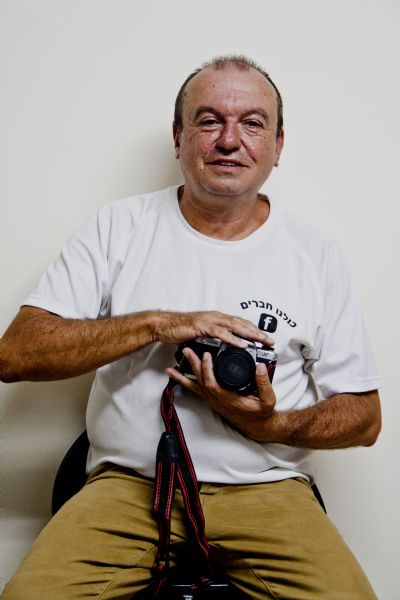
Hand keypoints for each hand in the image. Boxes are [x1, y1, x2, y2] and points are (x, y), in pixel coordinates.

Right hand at [155, 310, 273, 347]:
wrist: (164, 325)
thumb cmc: (180, 330)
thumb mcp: (200, 334)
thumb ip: (211, 339)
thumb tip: (220, 347)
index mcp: (217, 319)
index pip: (240, 323)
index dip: (253, 329)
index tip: (265, 338)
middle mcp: (216, 317)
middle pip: (242, 323)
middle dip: (257, 332)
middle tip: (270, 340)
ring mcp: (210, 321)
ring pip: (235, 326)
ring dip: (250, 334)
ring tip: (261, 341)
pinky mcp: (203, 327)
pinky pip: (221, 333)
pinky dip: (233, 339)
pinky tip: (241, 344)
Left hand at [166, 347, 275, 441]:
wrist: (257, 426)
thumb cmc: (261, 413)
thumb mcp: (268, 399)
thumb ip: (264, 383)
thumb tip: (260, 367)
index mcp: (229, 399)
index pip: (212, 384)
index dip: (207, 370)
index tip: (206, 355)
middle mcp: (217, 400)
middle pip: (200, 382)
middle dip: (193, 365)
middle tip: (186, 350)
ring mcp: (213, 401)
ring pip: (196, 386)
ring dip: (184, 375)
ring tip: (172, 366)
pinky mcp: (212, 400)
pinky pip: (196, 390)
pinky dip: (185, 382)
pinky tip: (177, 376)